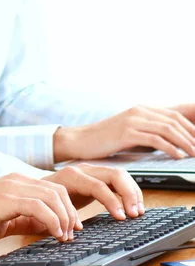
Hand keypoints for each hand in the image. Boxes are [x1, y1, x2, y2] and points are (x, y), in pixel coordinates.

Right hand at [0, 165, 142, 243]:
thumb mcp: (12, 217)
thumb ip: (33, 216)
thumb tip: (56, 226)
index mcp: (26, 181)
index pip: (63, 183)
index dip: (83, 198)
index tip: (89, 220)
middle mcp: (23, 178)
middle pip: (67, 182)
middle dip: (89, 202)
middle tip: (93, 225)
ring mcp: (15, 184)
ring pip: (56, 194)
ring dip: (70, 216)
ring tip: (71, 233)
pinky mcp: (7, 196)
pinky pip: (40, 205)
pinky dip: (54, 220)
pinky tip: (57, 233)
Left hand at [43, 163, 143, 218]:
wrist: (38, 187)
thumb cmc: (43, 199)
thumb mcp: (50, 207)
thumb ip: (63, 214)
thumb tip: (78, 228)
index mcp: (71, 176)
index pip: (98, 185)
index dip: (112, 201)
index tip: (121, 218)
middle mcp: (83, 169)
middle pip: (114, 174)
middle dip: (128, 193)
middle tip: (135, 214)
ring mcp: (91, 170)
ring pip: (119, 174)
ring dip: (132, 191)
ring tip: (138, 211)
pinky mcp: (97, 176)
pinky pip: (117, 178)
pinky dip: (128, 190)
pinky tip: (133, 204)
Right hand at [53, 105, 194, 162]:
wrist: (81, 140)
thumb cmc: (105, 139)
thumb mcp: (130, 131)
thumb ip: (148, 131)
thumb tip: (171, 140)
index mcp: (141, 109)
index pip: (175, 114)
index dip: (191, 125)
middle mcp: (139, 111)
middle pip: (175, 120)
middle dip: (192, 134)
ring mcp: (132, 120)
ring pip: (168, 128)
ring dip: (185, 142)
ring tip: (194, 153)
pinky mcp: (127, 132)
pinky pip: (155, 139)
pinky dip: (170, 148)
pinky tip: (177, 156)